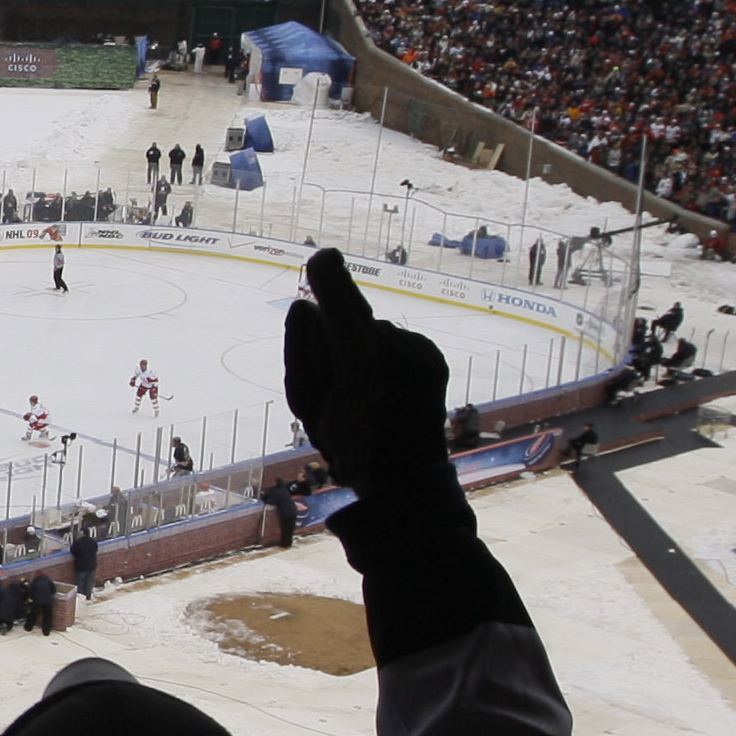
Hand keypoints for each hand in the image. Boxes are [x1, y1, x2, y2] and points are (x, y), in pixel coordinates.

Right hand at [281, 248, 453, 492]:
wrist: (408, 478)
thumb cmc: (349, 446)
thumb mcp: (307, 405)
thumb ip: (301, 352)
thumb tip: (304, 307)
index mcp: (363, 372)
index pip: (344, 315)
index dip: (332, 284)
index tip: (322, 257)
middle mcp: (398, 355)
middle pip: (352, 322)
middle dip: (336, 334)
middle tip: (336, 381)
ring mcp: (422, 354)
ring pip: (375, 331)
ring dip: (362, 348)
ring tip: (365, 391)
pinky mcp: (434, 356)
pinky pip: (398, 340)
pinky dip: (385, 354)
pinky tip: (387, 386)